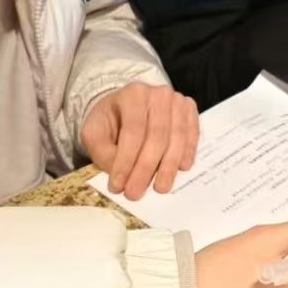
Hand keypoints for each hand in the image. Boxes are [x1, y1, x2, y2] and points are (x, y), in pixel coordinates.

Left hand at [82, 83, 198, 199]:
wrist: (126, 107)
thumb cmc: (110, 121)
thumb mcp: (95, 133)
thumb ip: (104, 152)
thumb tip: (121, 175)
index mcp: (132, 95)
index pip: (132, 131)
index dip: (126, 161)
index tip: (118, 185)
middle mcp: (158, 94)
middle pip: (156, 136)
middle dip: (145, 169)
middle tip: (136, 193)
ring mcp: (177, 100)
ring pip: (176, 138)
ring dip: (168, 166)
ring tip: (160, 188)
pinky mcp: (189, 109)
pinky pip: (192, 134)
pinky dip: (187, 153)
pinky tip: (181, 168)